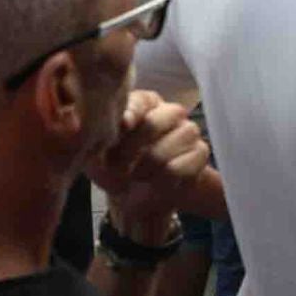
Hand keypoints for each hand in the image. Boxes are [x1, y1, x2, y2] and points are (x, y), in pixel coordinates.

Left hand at [88, 90, 209, 227]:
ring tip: (135, 175)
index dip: (131, 114)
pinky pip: (177, 169)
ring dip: (143, 170)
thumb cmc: (114, 166)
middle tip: (116, 166)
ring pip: (164, 150)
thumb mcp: (96, 152)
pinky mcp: (200, 153)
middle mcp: (170, 112)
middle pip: (153, 124)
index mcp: (145, 103)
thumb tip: (121, 123)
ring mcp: (188, 131)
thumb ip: (100, 136)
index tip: (122, 127)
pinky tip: (154, 182)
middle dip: (129, 151)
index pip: (141, 101)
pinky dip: (160, 182)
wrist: (137, 195)